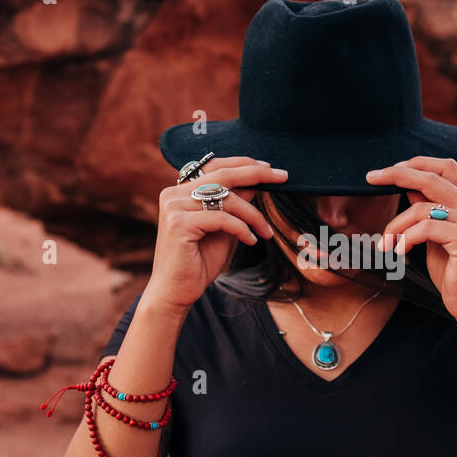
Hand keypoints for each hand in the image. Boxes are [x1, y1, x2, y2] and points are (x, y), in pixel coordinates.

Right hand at [143, 157, 286, 313]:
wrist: (176, 292)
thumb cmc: (199, 262)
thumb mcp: (224, 228)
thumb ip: (235, 205)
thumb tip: (256, 183)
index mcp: (181, 191)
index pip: (216, 167)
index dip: (244, 164)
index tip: (271, 169)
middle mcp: (174, 193)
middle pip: (223, 175)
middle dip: (256, 174)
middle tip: (282, 177)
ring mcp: (174, 207)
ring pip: (226, 198)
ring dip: (253, 214)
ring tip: (266, 231)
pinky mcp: (179, 223)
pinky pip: (222, 219)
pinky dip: (242, 229)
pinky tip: (251, 241)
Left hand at [367, 156, 456, 327]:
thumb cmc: (454, 272)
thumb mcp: (436, 236)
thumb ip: (426, 211)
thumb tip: (404, 186)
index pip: (446, 167)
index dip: (416, 163)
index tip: (388, 170)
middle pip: (432, 177)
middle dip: (397, 174)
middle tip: (370, 178)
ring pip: (422, 207)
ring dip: (395, 225)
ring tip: (385, 243)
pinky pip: (425, 228)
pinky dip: (405, 239)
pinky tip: (399, 253)